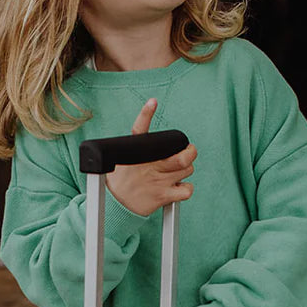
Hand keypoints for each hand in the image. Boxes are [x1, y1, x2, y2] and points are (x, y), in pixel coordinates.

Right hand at [106, 98, 196, 217]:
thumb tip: (151, 113)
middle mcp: (150, 165)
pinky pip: (186, 190)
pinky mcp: (162, 196)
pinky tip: (178, 186)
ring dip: (186, 169)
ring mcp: (158, 181)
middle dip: (190, 152)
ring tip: (177, 172)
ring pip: (187, 170)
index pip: (140, 129)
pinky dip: (186, 188)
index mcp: (138, 153)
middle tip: (188, 152)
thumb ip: (139, 144)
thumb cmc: (125, 178)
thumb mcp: (125, 157)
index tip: (152, 103)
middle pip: (183, 156)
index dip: (146, 114)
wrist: (116, 203)